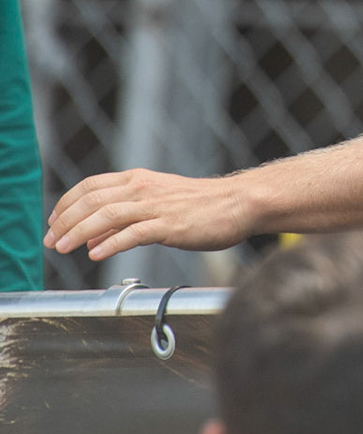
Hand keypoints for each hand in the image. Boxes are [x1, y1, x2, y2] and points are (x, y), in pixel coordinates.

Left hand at [45, 170, 255, 259]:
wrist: (240, 203)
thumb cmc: (202, 205)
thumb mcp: (158, 203)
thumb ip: (125, 218)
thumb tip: (92, 238)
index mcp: (139, 179)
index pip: (90, 186)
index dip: (66, 204)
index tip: (53, 222)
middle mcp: (144, 189)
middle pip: (92, 200)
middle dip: (65, 221)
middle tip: (51, 241)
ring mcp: (157, 206)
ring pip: (107, 214)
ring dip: (79, 232)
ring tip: (63, 248)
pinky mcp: (171, 225)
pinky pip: (133, 233)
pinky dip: (110, 243)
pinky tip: (96, 254)